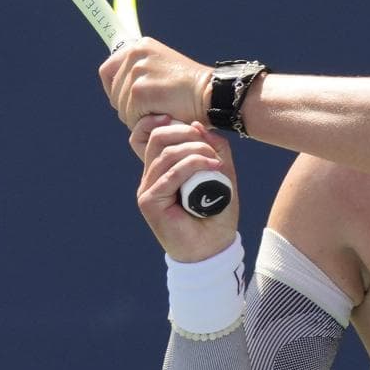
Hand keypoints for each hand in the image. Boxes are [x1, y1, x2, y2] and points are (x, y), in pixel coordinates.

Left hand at [99, 37, 211, 128]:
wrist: (212, 93)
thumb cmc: (191, 89)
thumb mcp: (163, 70)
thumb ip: (141, 73)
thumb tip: (115, 88)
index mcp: (140, 46)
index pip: (108, 70)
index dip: (114, 89)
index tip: (126, 101)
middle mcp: (135, 54)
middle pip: (113, 91)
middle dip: (128, 107)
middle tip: (153, 110)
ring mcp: (137, 72)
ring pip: (121, 106)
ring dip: (138, 116)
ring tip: (161, 111)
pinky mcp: (140, 91)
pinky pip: (130, 116)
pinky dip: (145, 122)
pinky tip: (163, 116)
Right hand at [130, 115, 239, 262]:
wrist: (213, 248)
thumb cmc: (217, 212)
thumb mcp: (221, 173)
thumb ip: (215, 148)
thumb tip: (198, 125)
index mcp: (163, 168)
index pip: (150, 134)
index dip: (164, 121)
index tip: (193, 123)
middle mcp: (151, 177)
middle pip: (157, 137)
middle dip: (186, 132)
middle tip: (210, 145)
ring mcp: (147, 189)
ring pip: (166, 154)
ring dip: (196, 151)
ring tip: (216, 162)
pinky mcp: (149, 202)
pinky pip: (170, 174)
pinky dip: (193, 166)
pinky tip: (213, 168)